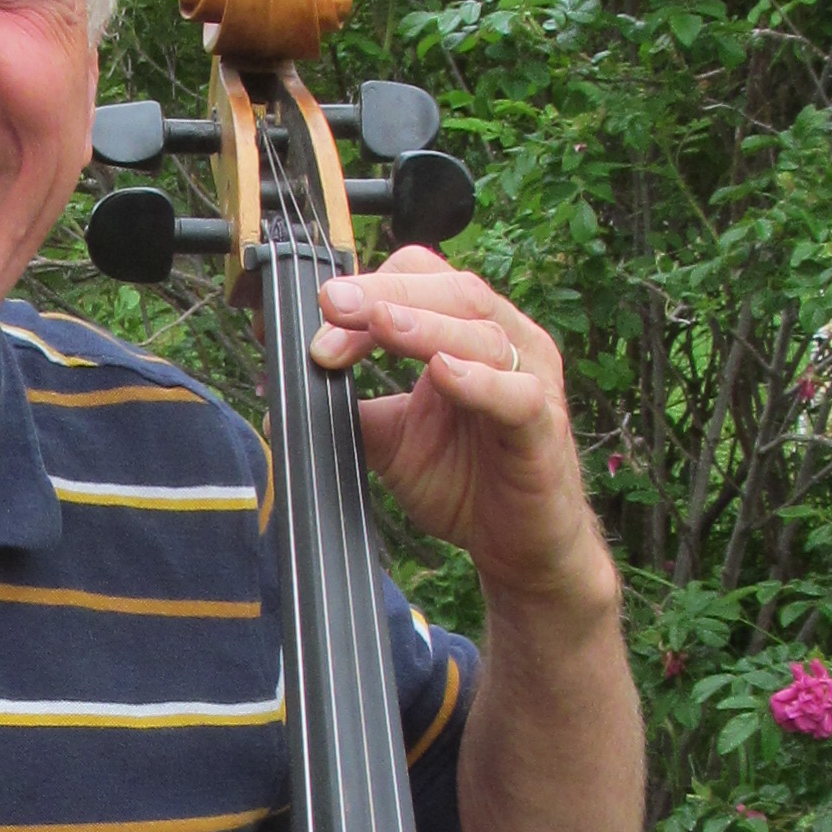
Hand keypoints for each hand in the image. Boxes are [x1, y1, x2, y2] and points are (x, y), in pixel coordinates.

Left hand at [309, 246, 609, 618]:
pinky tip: (444, 373)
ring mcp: (531, 382)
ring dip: (424, 326)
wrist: (518, 548)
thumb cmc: (467, 482)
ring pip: (482, 334)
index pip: (421, 283)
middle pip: (453, 291)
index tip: (320, 317)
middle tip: (334, 303)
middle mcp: (506, 343)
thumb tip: (289, 398)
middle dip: (387, 294)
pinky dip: (479, 382)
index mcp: (469, 334)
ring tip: (380, 324)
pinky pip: (516, 396)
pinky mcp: (542, 428)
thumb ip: (355, 411)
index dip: (370, 290)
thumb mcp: (393, 441)